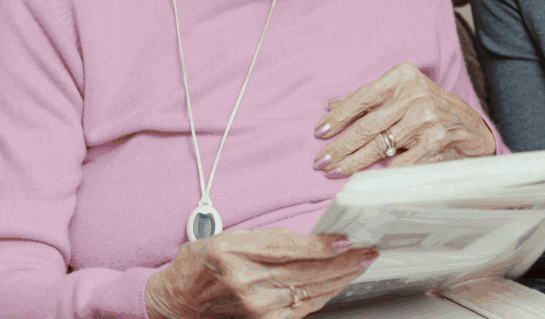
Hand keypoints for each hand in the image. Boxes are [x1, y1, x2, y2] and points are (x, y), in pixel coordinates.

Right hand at [145, 228, 375, 318]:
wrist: (177, 301)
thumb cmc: (202, 263)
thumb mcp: (231, 237)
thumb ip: (271, 239)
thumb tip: (312, 239)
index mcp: (236, 253)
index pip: (292, 250)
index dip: (324, 247)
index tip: (347, 240)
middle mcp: (246, 283)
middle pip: (307, 273)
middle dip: (343, 263)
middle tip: (367, 252)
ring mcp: (255, 308)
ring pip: (309, 291)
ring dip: (339, 279)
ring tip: (360, 266)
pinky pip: (301, 308)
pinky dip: (323, 295)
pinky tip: (337, 285)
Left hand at [313, 61, 496, 176]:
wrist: (467, 124)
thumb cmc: (426, 106)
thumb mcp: (399, 92)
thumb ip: (368, 99)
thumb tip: (331, 104)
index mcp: (402, 77)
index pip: (362, 96)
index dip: (339, 116)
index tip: (320, 132)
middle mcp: (414, 95)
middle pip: (368, 125)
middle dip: (340, 146)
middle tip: (320, 160)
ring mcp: (426, 119)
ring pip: (380, 146)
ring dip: (353, 162)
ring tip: (335, 171)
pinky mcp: (434, 142)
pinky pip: (400, 163)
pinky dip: (380, 174)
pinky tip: (364, 181)